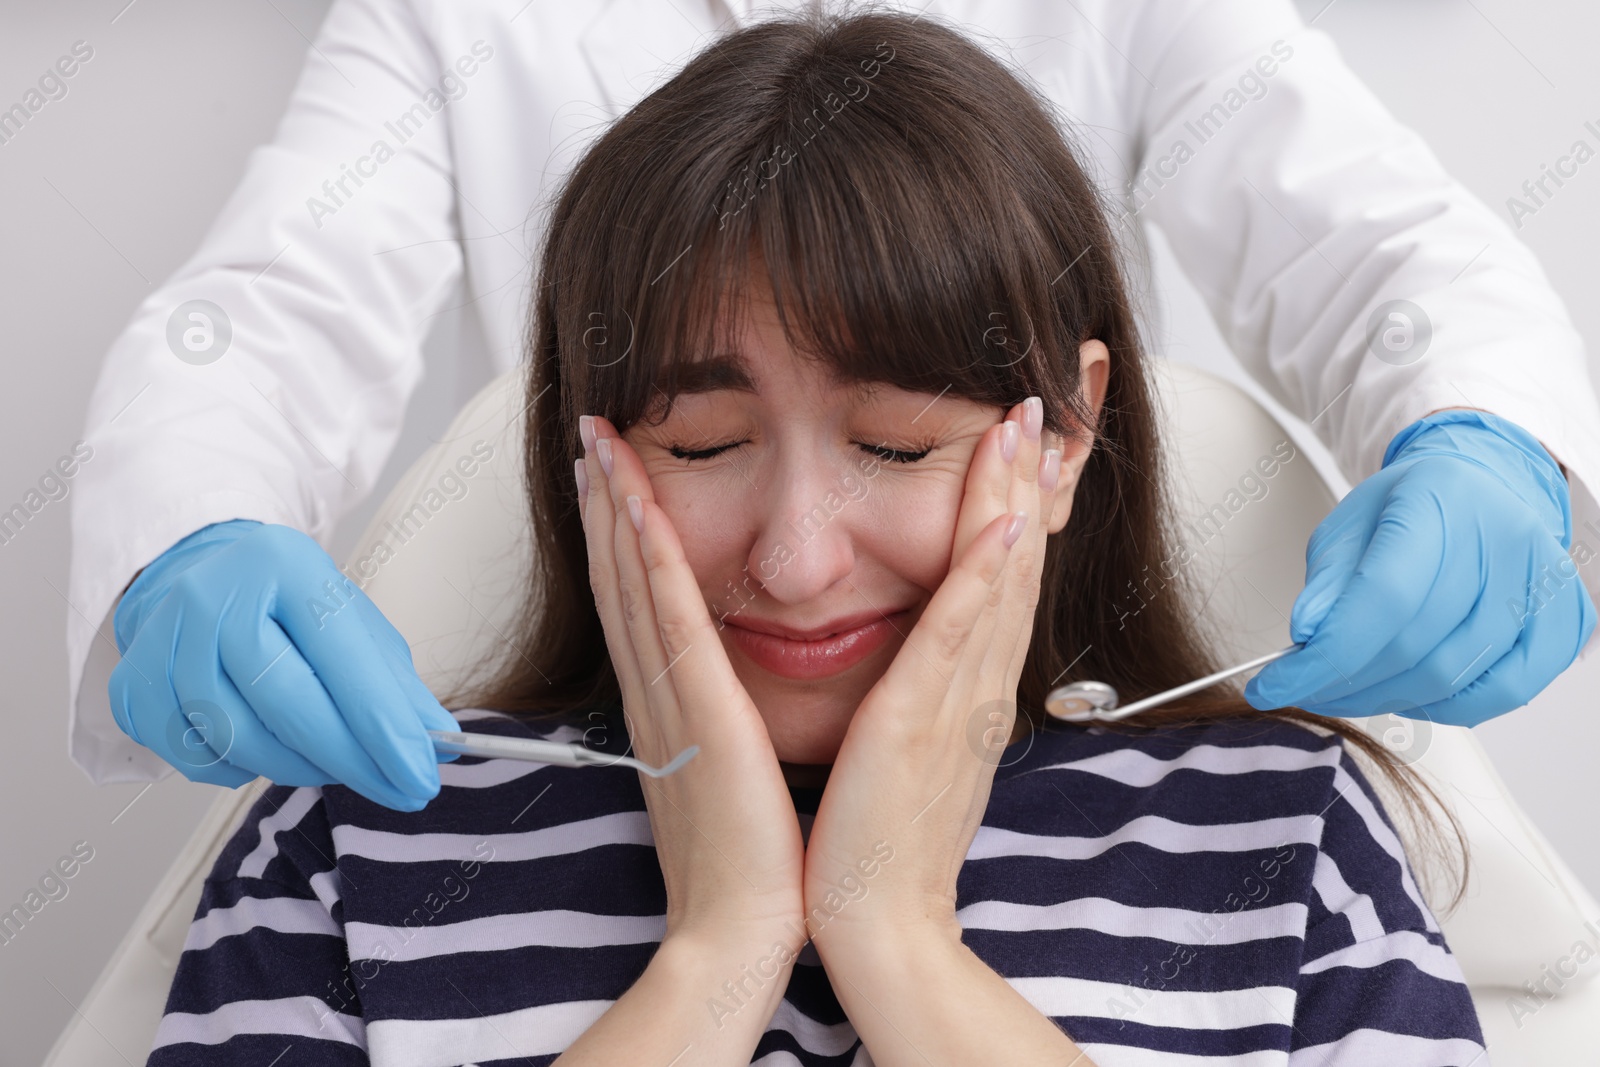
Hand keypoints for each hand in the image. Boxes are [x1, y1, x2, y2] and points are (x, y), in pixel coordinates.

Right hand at [109, 520, 459, 810]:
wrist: (200, 577)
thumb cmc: (288, 605)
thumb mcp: (350, 621)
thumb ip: (393, 681)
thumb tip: (436, 741)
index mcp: (284, 564)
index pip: (343, 657)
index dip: (385, 727)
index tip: (423, 776)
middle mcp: (215, 596)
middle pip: (290, 705)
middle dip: (354, 761)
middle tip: (397, 789)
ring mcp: (164, 642)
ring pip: (244, 741)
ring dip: (300, 767)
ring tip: (330, 758)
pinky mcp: (132, 688)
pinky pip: (200, 761)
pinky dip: (243, 769)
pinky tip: (262, 744)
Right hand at [578, 415, 806, 946]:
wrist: (742, 928)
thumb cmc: (748, 864)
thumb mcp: (723, 779)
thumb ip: (713, 731)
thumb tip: (718, 704)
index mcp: (667, 707)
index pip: (636, 603)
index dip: (619, 537)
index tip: (613, 479)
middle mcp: (655, 692)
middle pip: (620, 578)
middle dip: (604, 503)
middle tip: (590, 435)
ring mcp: (670, 697)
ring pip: (634, 582)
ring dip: (616, 508)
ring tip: (600, 443)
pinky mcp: (698, 709)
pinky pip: (669, 617)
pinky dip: (648, 558)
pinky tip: (638, 505)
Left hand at [802, 397, 1060, 950]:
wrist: (876, 923)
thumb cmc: (881, 844)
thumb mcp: (913, 752)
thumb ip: (924, 698)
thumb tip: (923, 664)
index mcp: (966, 692)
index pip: (1000, 582)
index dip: (1014, 509)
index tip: (1020, 445)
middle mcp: (974, 686)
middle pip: (1013, 565)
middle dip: (1025, 481)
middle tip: (1039, 405)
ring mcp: (956, 700)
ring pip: (996, 580)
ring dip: (1012, 498)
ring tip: (1024, 424)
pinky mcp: (921, 720)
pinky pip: (958, 634)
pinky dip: (986, 575)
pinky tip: (1003, 522)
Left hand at [1247, 409, 1595, 725]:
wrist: (1480, 489)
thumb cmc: (1409, 509)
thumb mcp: (1347, 528)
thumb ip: (1326, 583)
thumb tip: (1308, 637)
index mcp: (1440, 501)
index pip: (1383, 598)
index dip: (1324, 656)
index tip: (1272, 685)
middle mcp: (1503, 538)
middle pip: (1415, 645)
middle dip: (1344, 683)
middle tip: (1305, 690)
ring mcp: (1543, 582)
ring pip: (1453, 677)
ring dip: (1385, 700)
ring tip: (1346, 690)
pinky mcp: (1565, 621)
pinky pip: (1503, 691)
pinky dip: (1446, 707)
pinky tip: (1407, 693)